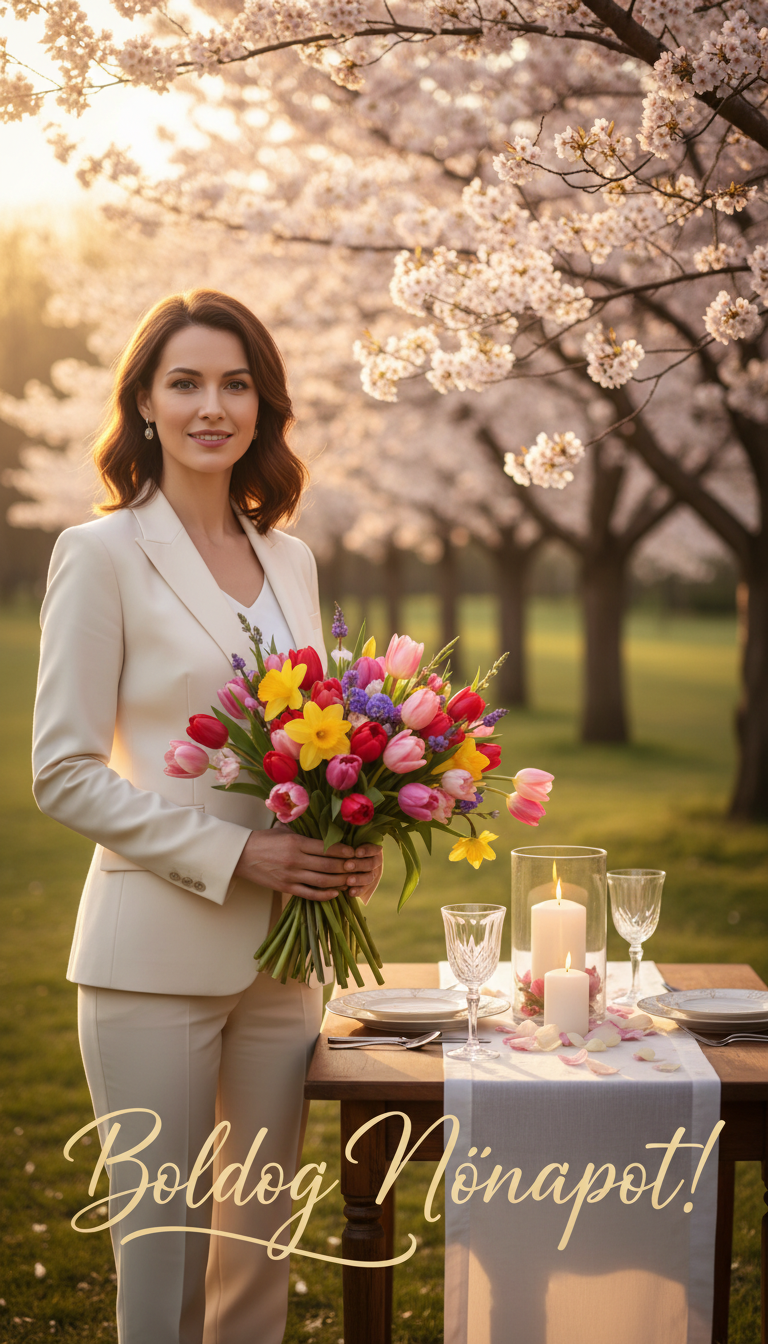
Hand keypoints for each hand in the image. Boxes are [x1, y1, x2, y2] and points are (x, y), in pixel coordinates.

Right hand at [233, 827, 382, 901]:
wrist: (240, 855)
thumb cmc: (264, 840)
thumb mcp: (283, 830)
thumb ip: (303, 830)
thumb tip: (323, 827)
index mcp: (296, 842)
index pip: (326, 848)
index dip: (343, 851)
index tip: (354, 851)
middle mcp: (295, 860)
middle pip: (328, 866)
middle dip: (346, 867)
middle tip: (357, 867)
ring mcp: (290, 876)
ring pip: (322, 881)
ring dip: (339, 882)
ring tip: (350, 880)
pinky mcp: (285, 888)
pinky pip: (309, 894)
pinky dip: (324, 895)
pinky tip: (335, 893)